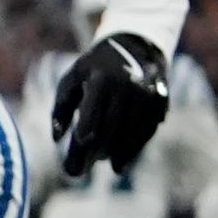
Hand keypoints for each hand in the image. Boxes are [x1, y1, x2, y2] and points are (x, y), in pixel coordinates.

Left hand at [51, 34, 170, 179]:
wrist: (134, 45)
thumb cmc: (93, 68)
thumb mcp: (72, 80)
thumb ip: (61, 108)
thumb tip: (57, 139)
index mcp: (102, 78)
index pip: (92, 112)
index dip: (83, 135)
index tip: (73, 154)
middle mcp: (128, 86)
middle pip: (110, 127)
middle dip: (92, 152)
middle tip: (75, 172)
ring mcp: (147, 95)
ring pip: (131, 133)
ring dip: (115, 155)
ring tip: (99, 169)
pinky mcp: (160, 102)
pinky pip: (146, 132)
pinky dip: (133, 150)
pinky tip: (120, 165)